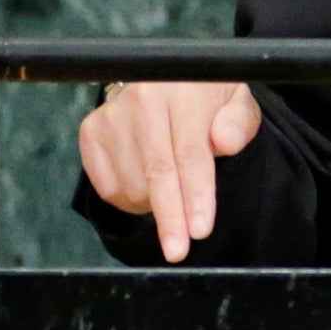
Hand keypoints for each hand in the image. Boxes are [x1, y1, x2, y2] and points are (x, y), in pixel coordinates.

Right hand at [77, 82, 261, 262]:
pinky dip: (131, 201)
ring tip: (173, 191)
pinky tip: (148, 186)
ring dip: (154, 206)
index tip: (200, 230)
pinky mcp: (91, 132)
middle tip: (178, 250)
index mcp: (183, 91)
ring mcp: (111, 116)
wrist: (164, 79)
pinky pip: (109, 187)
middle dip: (169, 218)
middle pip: (157, 173)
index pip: (190, 153)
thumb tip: (226, 141)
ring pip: (132, 185)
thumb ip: (239, 122)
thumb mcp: (236, 102)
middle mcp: (142, 99)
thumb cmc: (206, 98)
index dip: (195, 196)